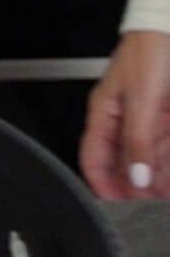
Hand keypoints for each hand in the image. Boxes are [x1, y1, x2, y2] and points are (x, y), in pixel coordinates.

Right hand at [81, 31, 169, 199]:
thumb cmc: (151, 50)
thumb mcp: (143, 100)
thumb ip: (139, 141)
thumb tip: (137, 177)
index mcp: (103, 115)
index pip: (94, 159)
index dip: (102, 184)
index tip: (115, 206)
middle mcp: (123, 119)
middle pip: (123, 162)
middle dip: (134, 186)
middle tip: (147, 206)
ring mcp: (146, 116)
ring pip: (146, 156)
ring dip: (155, 177)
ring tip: (162, 197)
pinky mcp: (166, 112)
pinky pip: (164, 144)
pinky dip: (167, 162)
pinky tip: (169, 177)